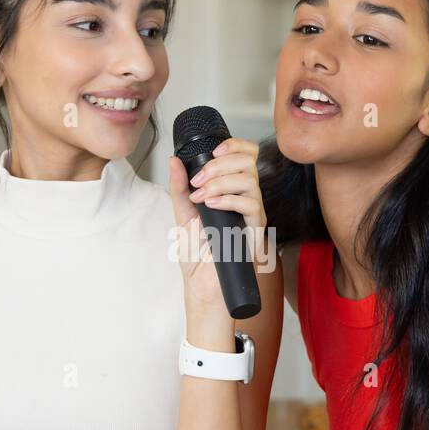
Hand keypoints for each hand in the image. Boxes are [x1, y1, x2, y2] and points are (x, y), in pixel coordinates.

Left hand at [167, 138, 267, 316]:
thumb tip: (174, 161)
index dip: (234, 146)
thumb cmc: (197, 255)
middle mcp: (244, 197)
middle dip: (219, 165)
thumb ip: (179, 187)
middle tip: (198, 181)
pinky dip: (228, 199)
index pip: (245, 155)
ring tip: (201, 197)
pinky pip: (250, 204)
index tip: (213, 152)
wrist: (202, 284)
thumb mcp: (182, 214)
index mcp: (231, 189)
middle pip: (248, 161)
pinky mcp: (254, 229)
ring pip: (249, 180)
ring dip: (220, 182)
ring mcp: (252, 212)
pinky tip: (211, 205)